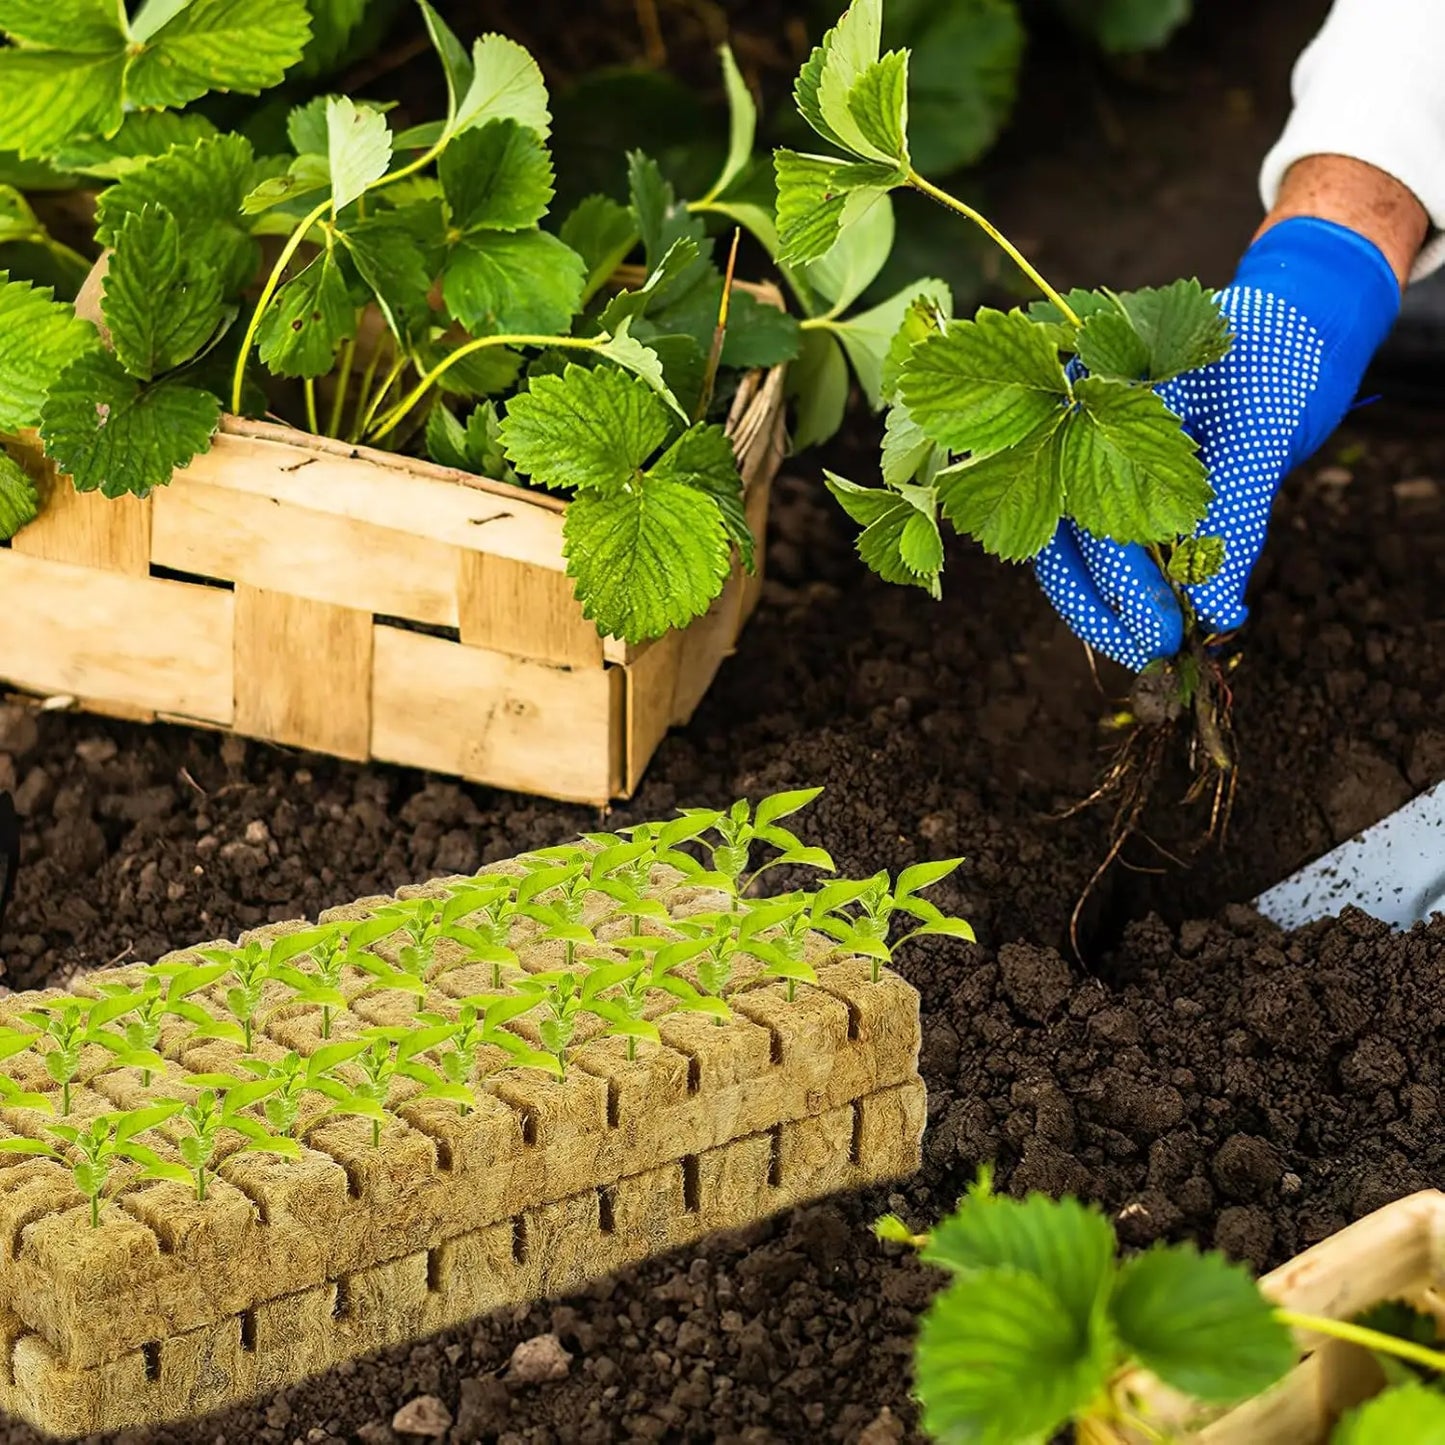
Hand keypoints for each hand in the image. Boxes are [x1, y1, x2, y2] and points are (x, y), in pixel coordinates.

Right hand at [1034, 215, 1402, 670]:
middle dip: (1103, 607)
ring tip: (1148, 648)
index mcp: (1094, 398)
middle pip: (1058, 538)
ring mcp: (1076, 451)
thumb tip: (1216, 614)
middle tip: (1156, 654)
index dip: (1124, 585)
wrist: (1290, 320)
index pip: (1089, 511)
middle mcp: (1067, 427)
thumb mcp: (1262, 433)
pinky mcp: (1098, 475)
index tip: (1168, 635)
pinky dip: (1117, 583)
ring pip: (1062, 548)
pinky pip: (1090, 540)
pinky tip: (1150, 615)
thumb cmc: (1277, 358)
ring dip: (1100, 606)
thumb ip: (1235, 519)